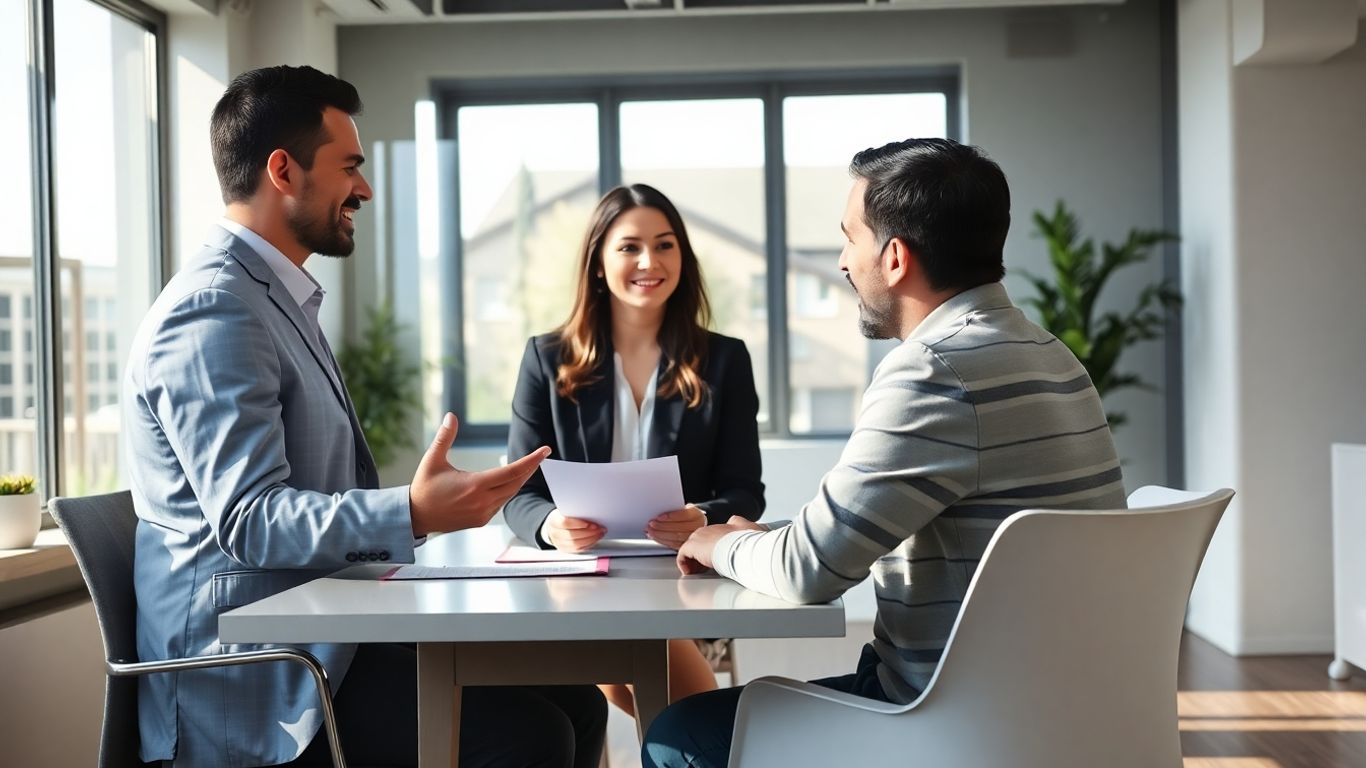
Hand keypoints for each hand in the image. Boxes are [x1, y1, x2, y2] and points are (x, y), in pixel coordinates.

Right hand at [409, 413, 549, 536]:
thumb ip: (444, 437)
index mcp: (474, 485)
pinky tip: (508, 482)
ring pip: (509, 494)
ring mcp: (482, 513)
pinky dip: (507, 492)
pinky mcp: (480, 520)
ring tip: (528, 466)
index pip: (512, 471)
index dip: (531, 460)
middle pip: (516, 483)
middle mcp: (482, 501)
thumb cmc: (424, 487)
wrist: (416, 517)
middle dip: (530, 469)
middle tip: (541, 455)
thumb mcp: (432, 460)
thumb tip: (451, 416)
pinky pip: (500, 504)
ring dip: (519, 480)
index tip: (546, 451)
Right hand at [541, 510, 605, 551]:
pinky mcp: (565, 550)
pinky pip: (578, 549)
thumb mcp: (566, 511)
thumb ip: (576, 512)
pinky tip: (595, 539)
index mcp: (554, 521)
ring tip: (600, 533)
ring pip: (576, 544)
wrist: (554, 526)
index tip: (592, 524)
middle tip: (600, 528)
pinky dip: (588, 544)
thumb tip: (592, 513)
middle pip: (572, 535)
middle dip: (589, 532)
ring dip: (591, 539)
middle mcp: (555, 533)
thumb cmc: (562, 517)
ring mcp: (559, 543)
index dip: (579, 524)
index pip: (565, 523)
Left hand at [645, 504, 705, 549]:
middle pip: (679, 528)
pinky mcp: (686, 546)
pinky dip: (662, 541)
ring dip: (660, 535)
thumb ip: (672, 509)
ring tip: (650, 531)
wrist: (692, 522)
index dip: (671, 516)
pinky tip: (655, 537)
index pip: (684, 515)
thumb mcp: (681, 507)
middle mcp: (697, 527)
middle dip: (663, 527)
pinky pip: (673, 545)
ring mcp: (693, 538)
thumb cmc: (684, 513)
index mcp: (697, 514)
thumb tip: (657, 510)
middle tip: (651, 524)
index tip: (659, 517)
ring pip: (676, 538)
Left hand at [676, 516, 764, 574]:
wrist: (742, 547)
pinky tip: (690, 572)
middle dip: (700, 556)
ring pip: (690, 548)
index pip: (713, 533)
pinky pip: (682, 555)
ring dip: (693, 561)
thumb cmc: (750, 543)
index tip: (714, 557)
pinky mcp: (692, 546)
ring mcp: (700, 536)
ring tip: (697, 572)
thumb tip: (755, 526)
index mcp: (725, 526)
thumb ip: (749, 527)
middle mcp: (710, 529)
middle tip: (705, 569)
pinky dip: (685, 565)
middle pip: (699, 541)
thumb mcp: (754, 530)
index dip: (712, 546)